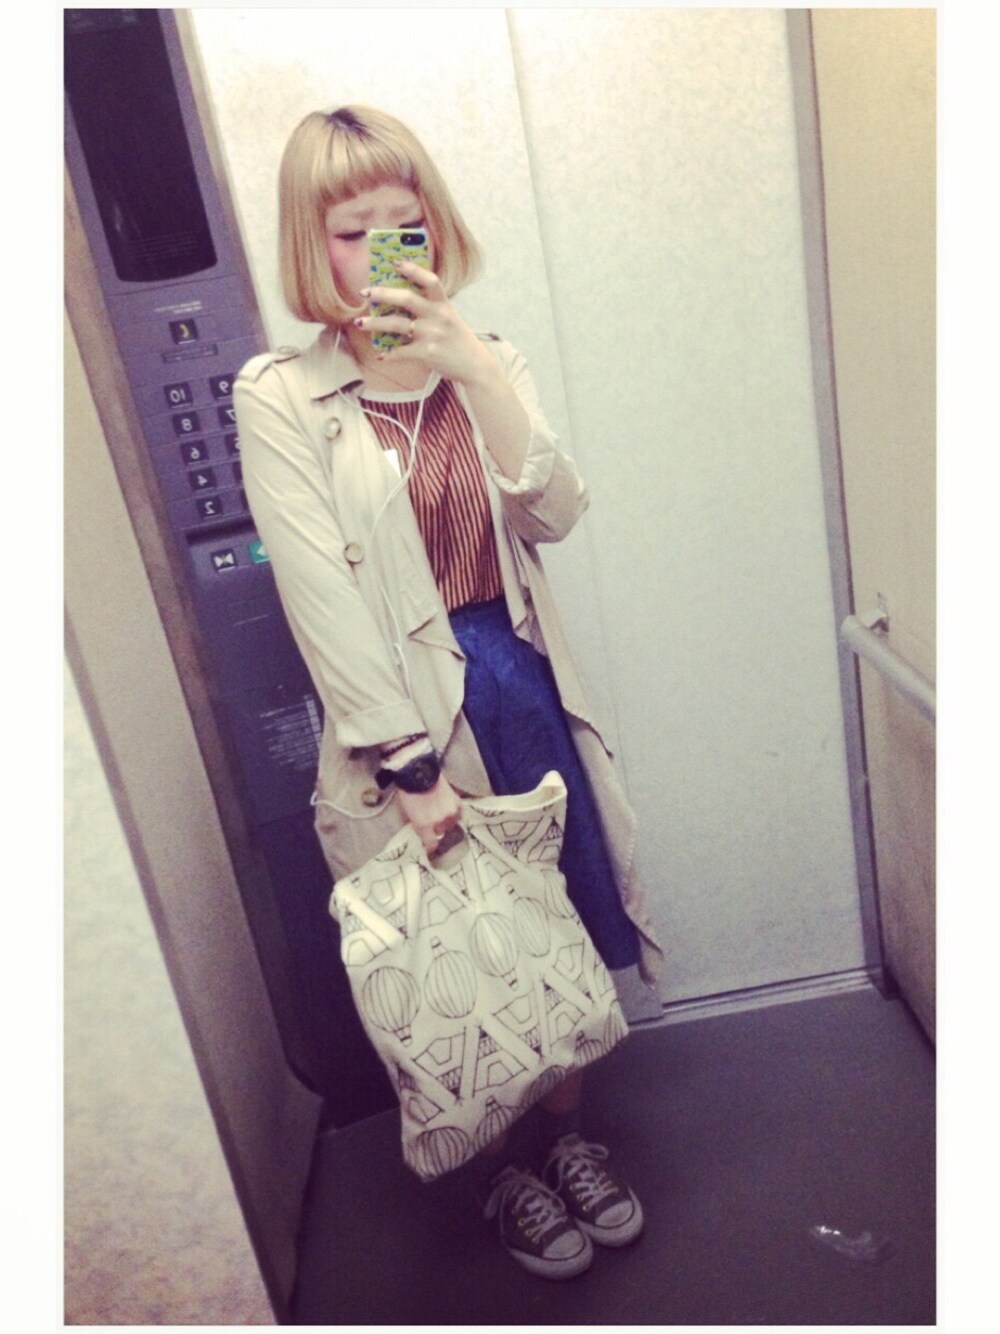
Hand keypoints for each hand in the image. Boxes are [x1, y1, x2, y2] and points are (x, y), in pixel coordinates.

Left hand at [356, 262, 496, 387]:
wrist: (475, 365)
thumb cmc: (457, 340)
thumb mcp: (449, 317)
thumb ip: (430, 307)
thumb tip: (398, 300)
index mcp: (443, 304)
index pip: (430, 280)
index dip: (412, 270)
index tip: (394, 262)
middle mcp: (438, 316)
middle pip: (407, 299)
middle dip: (383, 294)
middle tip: (365, 293)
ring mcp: (432, 334)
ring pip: (397, 324)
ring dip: (375, 323)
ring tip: (360, 322)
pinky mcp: (428, 353)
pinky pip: (402, 351)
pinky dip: (390, 354)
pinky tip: (381, 355)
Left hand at [396, 773, 461, 855]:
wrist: (418, 771)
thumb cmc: (408, 791)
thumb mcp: (409, 812)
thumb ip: (419, 825)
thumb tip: (424, 831)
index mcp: (425, 825)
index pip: (432, 844)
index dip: (431, 848)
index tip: (431, 849)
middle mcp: (439, 821)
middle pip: (441, 832)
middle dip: (436, 830)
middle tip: (432, 824)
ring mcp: (450, 811)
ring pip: (451, 823)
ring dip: (446, 821)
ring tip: (440, 814)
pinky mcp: (456, 801)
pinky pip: (458, 812)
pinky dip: (454, 812)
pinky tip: (450, 809)